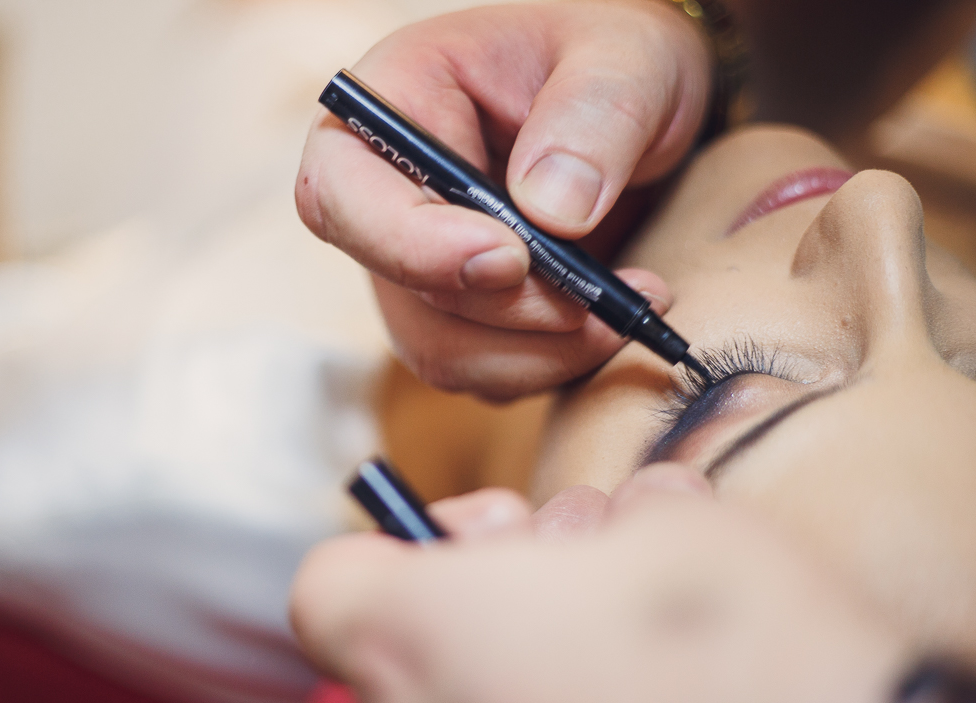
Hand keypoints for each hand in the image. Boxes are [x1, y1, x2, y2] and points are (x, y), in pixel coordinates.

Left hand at [290, 465, 910, 702]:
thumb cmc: (744, 654)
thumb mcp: (669, 526)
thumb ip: (600, 518)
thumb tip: (602, 524)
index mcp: (419, 638)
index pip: (335, 583)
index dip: (407, 540)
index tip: (492, 533)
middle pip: (405, 646)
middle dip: (486, 595)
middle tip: (583, 580)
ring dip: (524, 669)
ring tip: (632, 653)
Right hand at [296, 2, 712, 399]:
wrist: (634, 105)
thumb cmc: (613, 58)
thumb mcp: (628, 58)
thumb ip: (596, 117)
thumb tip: (552, 210)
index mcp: (395, 102)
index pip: (341, 193)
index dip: (411, 245)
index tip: (510, 259)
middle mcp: (386, 191)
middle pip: (402, 289)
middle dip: (510, 313)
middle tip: (608, 300)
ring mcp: (414, 258)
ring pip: (440, 350)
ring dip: (537, 353)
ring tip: (624, 311)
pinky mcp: (454, 310)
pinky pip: (479, 371)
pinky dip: (547, 365)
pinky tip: (602, 322)